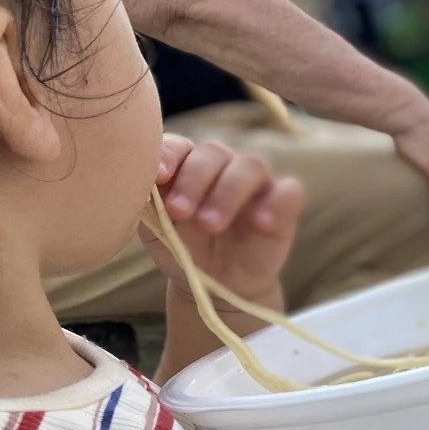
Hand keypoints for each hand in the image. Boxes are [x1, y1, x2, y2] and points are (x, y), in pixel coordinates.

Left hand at [141, 135, 304, 306]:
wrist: (213, 284)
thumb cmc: (182, 249)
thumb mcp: (157, 230)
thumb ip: (148, 203)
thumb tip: (139, 183)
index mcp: (187, 164)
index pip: (179, 145)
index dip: (169, 154)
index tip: (158, 176)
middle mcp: (222, 165)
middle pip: (214, 152)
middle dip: (194, 180)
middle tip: (179, 212)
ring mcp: (255, 183)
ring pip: (250, 165)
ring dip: (228, 192)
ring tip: (210, 224)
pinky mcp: (283, 203)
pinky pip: (289, 190)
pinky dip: (276, 202)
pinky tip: (259, 223)